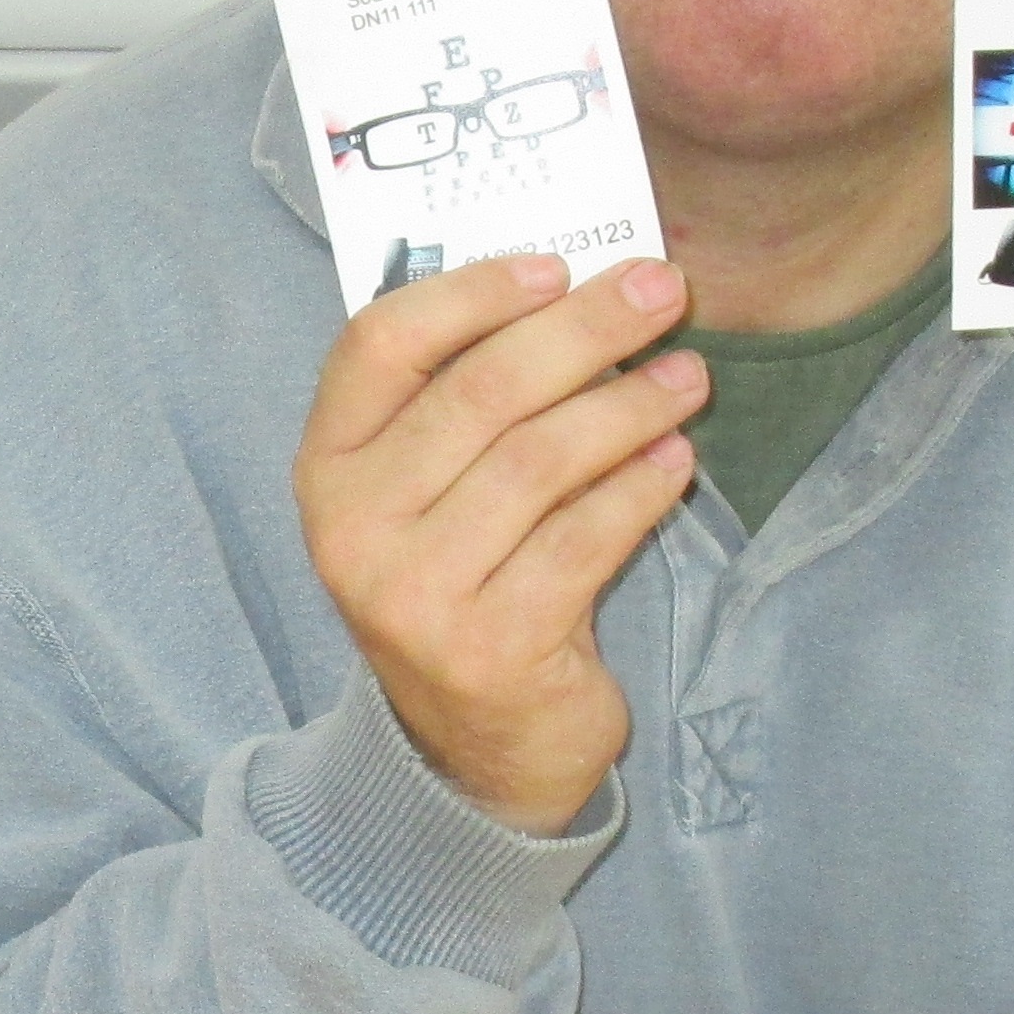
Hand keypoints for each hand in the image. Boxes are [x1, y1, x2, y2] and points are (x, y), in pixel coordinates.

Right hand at [296, 255, 704, 832]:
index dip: (470, 293)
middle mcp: (352, 529)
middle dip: (584, 329)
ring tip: (687, 378)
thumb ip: (463, 403)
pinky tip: (675, 462)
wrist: (472, 748)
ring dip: (628, 407)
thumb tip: (575, 288)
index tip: (556, 265)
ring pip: (540, 462)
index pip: (378, 345)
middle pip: (478, 393)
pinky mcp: (490, 646)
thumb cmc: (464, 582)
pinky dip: (639, 490)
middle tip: (662, 290)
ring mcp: (414, 594)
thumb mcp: (429, 493)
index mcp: (327, 468)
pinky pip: (582, 540)